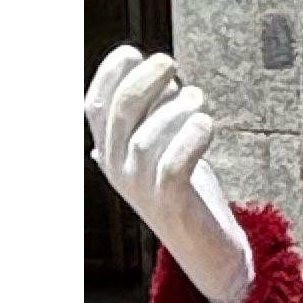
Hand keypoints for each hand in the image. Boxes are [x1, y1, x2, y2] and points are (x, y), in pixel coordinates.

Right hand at [85, 44, 255, 302]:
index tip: (133, 52)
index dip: (109, 73)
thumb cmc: (188, 190)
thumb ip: (157, 113)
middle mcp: (117, 169)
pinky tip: (207, 125)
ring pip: (146, 137)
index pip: (95, 105)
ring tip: (198, 100)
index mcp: (110, 151)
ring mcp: (141, 188)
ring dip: (175, 109)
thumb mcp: (163, 147)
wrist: (207, 249)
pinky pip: (173, 165)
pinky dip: (191, 138)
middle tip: (170, 63)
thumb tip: (158, 70)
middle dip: (144, 80)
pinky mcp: (171, 204)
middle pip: (119, 113)